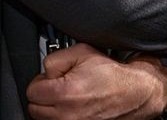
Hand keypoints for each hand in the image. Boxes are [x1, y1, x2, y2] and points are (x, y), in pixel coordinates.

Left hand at [27, 43, 166, 119]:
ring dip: (51, 109)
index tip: (51, 79)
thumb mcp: (81, 52)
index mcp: (64, 93)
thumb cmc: (112, 75)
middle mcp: (68, 115)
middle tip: (58, 88)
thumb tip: (44, 71)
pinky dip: (62, 116)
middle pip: (35, 108)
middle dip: (44, 96)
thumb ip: (54, 59)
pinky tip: (73, 108)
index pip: (32, 91)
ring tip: (67, 98)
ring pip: (45, 119)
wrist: (135, 93)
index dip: (41, 81)